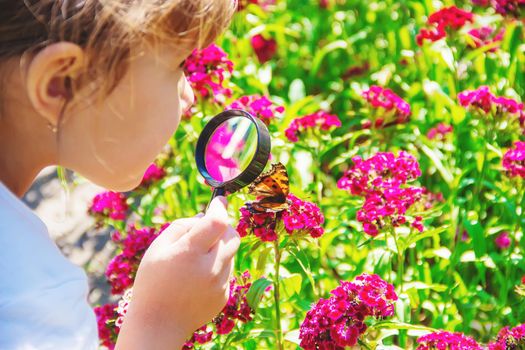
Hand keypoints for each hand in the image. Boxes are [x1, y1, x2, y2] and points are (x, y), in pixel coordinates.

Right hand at [115, 196, 239, 348]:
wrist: (159, 324)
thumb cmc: (153, 282)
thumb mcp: (158, 248)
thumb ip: (182, 226)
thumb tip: (205, 216)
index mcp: (190, 253)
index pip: (217, 222)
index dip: (220, 207)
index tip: (218, 200)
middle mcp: (210, 269)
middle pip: (232, 235)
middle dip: (223, 227)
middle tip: (207, 230)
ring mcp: (220, 284)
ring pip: (230, 253)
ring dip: (218, 249)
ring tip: (194, 261)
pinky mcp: (224, 295)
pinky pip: (227, 272)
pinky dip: (217, 267)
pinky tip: (197, 279)